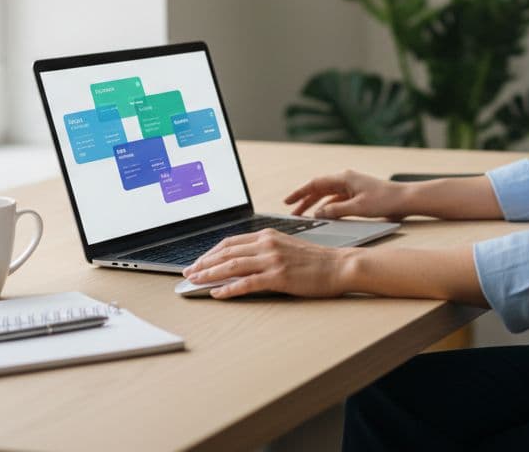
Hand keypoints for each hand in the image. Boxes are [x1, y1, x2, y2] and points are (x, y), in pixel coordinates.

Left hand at [183, 229, 350, 299]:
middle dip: (203, 263)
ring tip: (195, 282)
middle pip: (226, 252)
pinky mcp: (278, 277)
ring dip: (209, 274)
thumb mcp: (287, 247)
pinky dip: (229, 289)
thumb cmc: (316, 260)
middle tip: (188, 273)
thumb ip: (265, 250)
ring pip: (231, 265)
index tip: (198, 261)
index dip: (210, 252)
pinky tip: (218, 293)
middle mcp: (267, 244)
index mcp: (268, 235)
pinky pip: (247, 283)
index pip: (230, 242)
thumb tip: (242, 260)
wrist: (340, 266)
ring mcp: (272, 260)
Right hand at [283, 170, 410, 219]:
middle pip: (319, 189)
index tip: (287, 201)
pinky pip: (337, 200)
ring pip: (327, 195)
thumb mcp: (357, 208)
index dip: (299, 193)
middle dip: (304, 200)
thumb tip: (318, 214)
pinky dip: (328, 208)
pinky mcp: (357, 195)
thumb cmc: (384, 201)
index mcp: (344, 178)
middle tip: (292, 212)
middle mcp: (346, 180)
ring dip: (316, 205)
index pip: (315, 184)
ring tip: (304, 216)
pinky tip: (323, 217)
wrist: (405, 199)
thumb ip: (335, 211)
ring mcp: (352, 187)